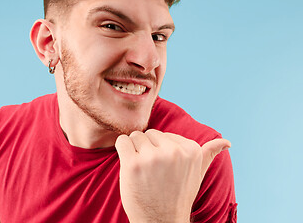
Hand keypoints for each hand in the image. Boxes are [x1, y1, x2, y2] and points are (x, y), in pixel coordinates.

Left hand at [115, 129, 230, 222]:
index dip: (160, 151)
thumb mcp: (197, 175)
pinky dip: (121, 150)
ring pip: (135, 137)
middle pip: (149, 134)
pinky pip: (122, 141)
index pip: (164, 134)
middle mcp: (174, 152)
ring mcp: (153, 158)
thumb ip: (208, 155)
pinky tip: (129, 165)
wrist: (161, 221)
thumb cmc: (177, 196)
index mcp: (192, 150)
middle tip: (152, 172)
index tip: (164, 170)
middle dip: (147, 149)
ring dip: (134, 151)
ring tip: (142, 171)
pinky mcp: (133, 164)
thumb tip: (227, 142)